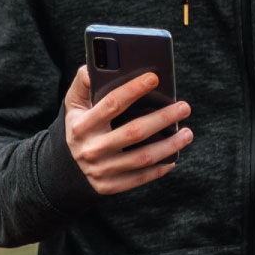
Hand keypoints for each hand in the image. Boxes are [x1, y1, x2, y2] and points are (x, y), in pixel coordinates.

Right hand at [64, 66, 192, 194]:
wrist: (66, 165)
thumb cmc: (79, 125)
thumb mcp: (73, 104)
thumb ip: (82, 83)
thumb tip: (94, 68)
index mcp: (82, 126)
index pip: (112, 104)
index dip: (134, 89)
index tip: (155, 78)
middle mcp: (91, 149)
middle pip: (135, 132)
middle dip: (163, 118)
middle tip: (184, 107)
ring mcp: (100, 170)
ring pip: (143, 157)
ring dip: (170, 145)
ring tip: (188, 133)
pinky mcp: (109, 186)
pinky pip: (140, 178)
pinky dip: (160, 168)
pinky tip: (173, 157)